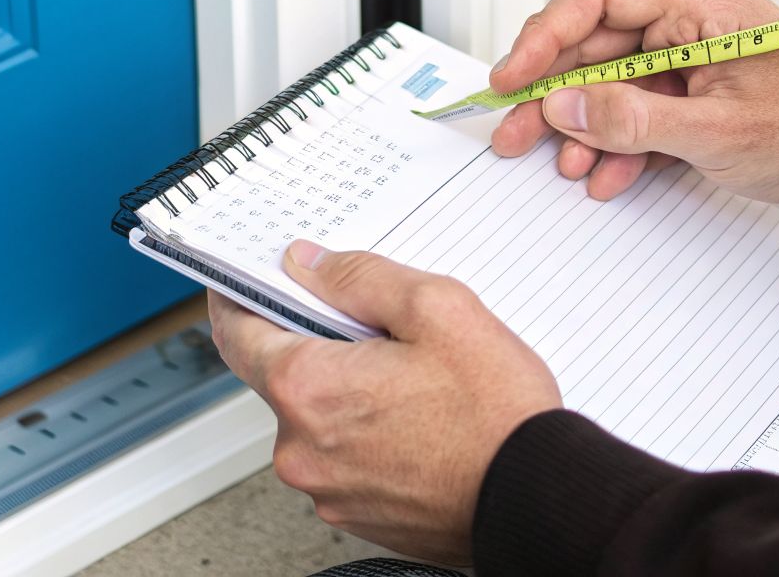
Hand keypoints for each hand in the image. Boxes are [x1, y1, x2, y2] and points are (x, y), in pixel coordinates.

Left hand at [208, 241, 560, 563]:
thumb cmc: (497, 415)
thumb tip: (308, 264)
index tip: (243, 281)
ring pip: (318, 417)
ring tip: (415, 380)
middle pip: (283, 374)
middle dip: (320, 343)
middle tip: (377, 327)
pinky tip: (419, 420)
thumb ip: (359, 277)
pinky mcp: (357, 515)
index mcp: (307, 389)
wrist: (540, 498)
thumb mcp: (437, 308)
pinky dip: (367, 433)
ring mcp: (328, 489)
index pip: (237, 332)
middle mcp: (302, 448)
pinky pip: (344, 457)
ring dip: (348, 391)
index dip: (238, 297)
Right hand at [490, 0, 778, 202]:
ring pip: (606, 77)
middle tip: (516, 130)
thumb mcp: (719, 132)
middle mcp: (688, 15)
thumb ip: (633, 119)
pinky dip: (613, 139)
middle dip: (552, 91)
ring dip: (580, 123)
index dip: (545, 34)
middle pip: (592, 40)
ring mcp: (686, 50)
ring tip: (562, 162)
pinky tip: (602, 171)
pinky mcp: (688, 84)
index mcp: (700, 1)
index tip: (515, 77)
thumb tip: (565, 106)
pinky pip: (633, 103)